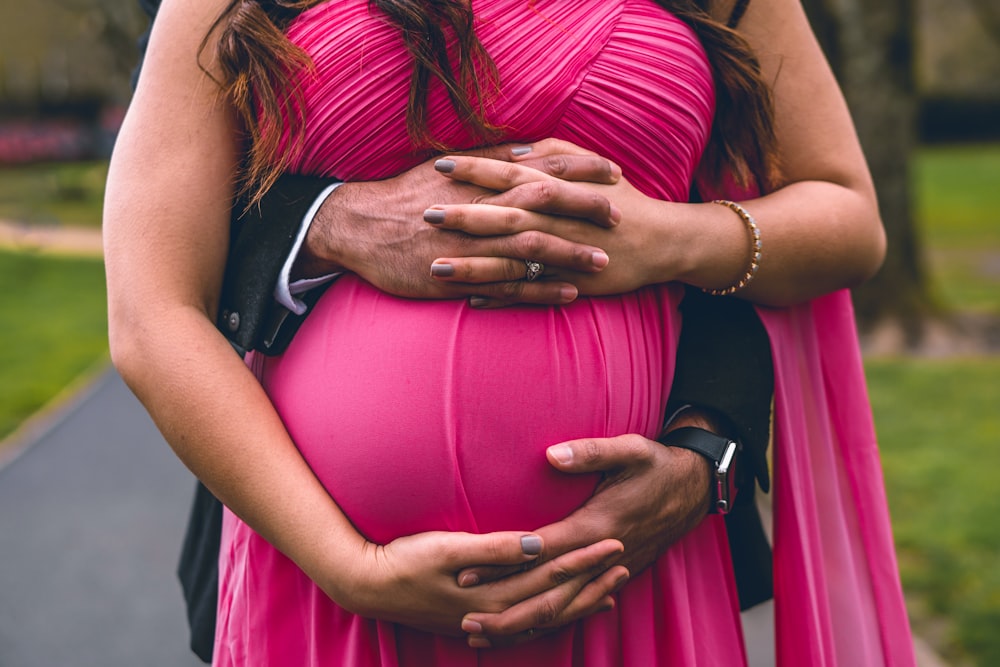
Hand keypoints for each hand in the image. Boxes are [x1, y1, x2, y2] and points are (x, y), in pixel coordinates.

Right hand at [296, 142, 621, 304]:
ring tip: (604, 261)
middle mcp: (481, 208)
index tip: (612, 170)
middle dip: (585, 209)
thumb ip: (487, 162)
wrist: (358, 227)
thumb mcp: (444, 168)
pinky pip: (510, 284)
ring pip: (531, 247)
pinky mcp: (461, 276)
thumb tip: (525, 151)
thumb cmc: (403, 196)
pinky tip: (569, 294)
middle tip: (620, 214)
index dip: (579, 168)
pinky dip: (541, 288)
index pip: (540, 167)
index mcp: (480, 179)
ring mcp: (473, 244)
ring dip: (570, 254)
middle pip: (544, 205)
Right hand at [325, 530, 627, 637]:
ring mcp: (487, 622)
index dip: (584, 558)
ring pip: (548, 617)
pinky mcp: (479, 623)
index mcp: (493, 593)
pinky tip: (571, 608)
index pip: (551, 575)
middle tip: (624, 560)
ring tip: (612, 587)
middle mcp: (496, 614)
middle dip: (592, 580)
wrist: (367, 586)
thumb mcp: (446, 547)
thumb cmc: (404, 559)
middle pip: (557, 599)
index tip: (613, 540)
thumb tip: (540, 544)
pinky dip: (556, 618)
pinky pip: (529, 626)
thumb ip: (496, 548)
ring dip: (581, 601)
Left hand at [426, 139, 681, 305]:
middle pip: (504, 215)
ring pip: (510, 260)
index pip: (510, 172)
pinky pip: (529, 293)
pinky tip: (471, 300)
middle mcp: (555, 221)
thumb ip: (553, 154)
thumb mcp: (591, 167)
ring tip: (436, 266)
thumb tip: (516, 150)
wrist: (660, 242)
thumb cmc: (622, 200)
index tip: (440, 163)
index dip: (475, 168)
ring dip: (473, 264)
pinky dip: (501, 297)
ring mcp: (560, 255)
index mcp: (558, 188)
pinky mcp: (567, 283)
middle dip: (464, 216)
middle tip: (426, 213)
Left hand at [457, 416, 714, 646]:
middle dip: (507, 612)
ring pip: (563, 609)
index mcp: (597, 525)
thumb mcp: (629, 449)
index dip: (504, 565)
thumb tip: (551, 455)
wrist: (695, 488)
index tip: (467, 572)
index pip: (540, 552)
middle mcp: (601, 556)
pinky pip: (579, 607)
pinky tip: (528, 631)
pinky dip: (552, 622)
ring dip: (524, 624)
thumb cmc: (657, 465)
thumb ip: (590, 453)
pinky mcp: (617, 576)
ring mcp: (611, 571)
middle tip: (466, 621)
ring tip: (485, 634)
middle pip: (548, 595)